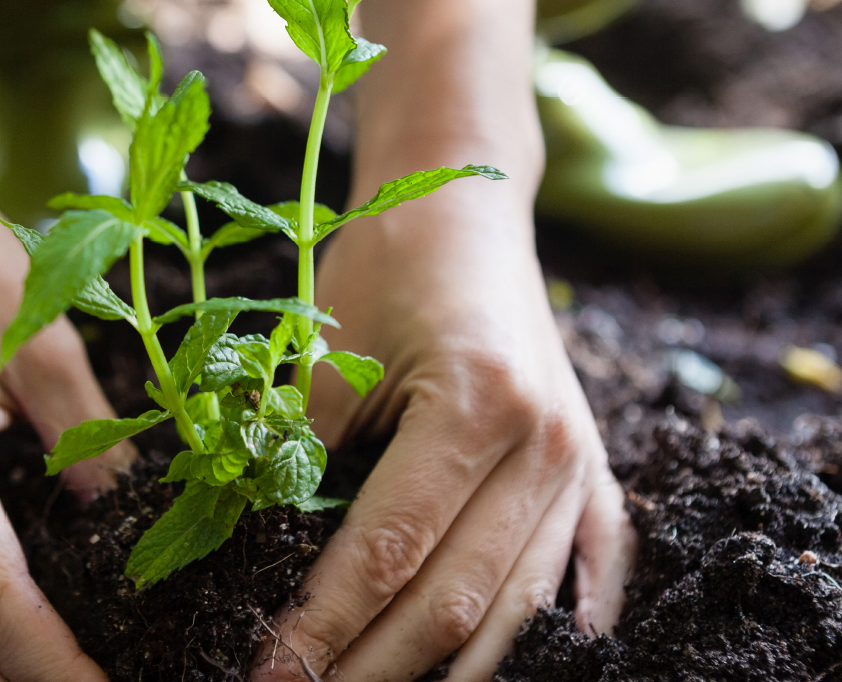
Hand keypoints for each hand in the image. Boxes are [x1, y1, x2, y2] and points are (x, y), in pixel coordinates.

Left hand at [254, 185, 634, 680]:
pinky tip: (534, 668)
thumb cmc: (386, 262)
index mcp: (476, 405)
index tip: (267, 670)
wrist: (465, 207)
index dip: (323, 623)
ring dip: (451, 671)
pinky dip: (561, 628)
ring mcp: (579, 463)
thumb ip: (295, 454)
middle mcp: (545, 446)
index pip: (389, 550)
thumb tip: (249, 559)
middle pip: (456, 600)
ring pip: (519, 607)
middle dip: (373, 666)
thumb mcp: (326, 349)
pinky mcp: (592, 470)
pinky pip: (592, 569)